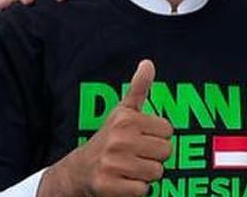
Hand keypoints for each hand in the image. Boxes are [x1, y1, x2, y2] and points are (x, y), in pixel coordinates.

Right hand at [38, 60, 172, 196]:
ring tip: (130, 168)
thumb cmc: (109, 138)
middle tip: (136, 155)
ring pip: (156, 172)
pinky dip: (136, 189)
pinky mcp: (108, 186)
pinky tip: (123, 181)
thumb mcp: (122, 111)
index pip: (168, 131)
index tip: (141, 138)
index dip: (158, 137)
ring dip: (146, 174)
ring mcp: (112, 164)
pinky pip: (143, 190)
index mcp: (126, 119)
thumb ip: (139, 88)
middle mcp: (118, 140)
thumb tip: (148, 62)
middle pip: (166, 152)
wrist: (78, 170)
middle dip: (154, 157)